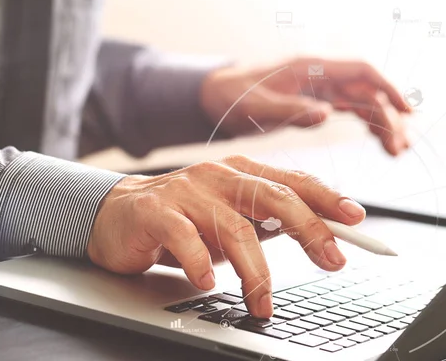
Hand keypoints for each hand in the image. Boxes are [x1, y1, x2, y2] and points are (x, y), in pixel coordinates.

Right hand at [87, 156, 365, 317]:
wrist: (118, 214)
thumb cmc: (180, 218)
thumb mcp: (229, 218)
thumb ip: (264, 222)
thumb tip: (317, 236)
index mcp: (237, 173)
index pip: (289, 181)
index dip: (325, 198)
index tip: (355, 221)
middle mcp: (214, 175)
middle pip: (270, 197)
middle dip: (308, 229)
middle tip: (331, 259)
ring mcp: (185, 190)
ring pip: (233, 227)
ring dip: (255, 272)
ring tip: (262, 301)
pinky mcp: (156, 210)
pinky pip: (185, 237)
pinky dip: (201, 263)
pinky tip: (208, 282)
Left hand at [200, 58, 410, 154]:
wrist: (215, 97)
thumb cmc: (232, 96)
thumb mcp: (256, 107)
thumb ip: (289, 110)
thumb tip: (326, 115)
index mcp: (309, 68)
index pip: (360, 71)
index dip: (386, 88)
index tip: (405, 111)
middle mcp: (318, 75)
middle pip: (365, 90)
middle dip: (387, 115)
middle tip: (399, 146)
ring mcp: (317, 88)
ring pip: (360, 101)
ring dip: (380, 122)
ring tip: (396, 150)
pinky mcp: (312, 101)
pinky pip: (347, 109)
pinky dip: (364, 124)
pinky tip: (377, 139)